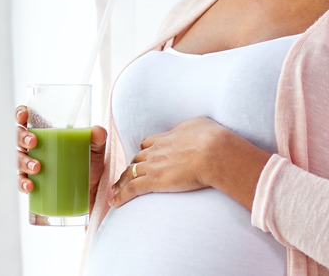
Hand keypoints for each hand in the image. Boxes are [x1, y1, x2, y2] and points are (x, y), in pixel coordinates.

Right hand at [15, 105, 107, 209]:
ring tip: (37, 167)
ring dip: (23, 162)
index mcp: (46, 132)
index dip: (20, 115)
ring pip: (18, 159)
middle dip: (21, 138)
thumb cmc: (89, 162)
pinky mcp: (33, 182)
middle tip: (33, 143)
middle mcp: (35, 147)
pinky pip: (21, 181)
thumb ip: (97, 138)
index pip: (26, 119)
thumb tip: (97, 131)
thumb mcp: (95, 148)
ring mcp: (31, 164)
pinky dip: (23, 183)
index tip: (23, 117)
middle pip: (17, 137)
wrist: (92, 189)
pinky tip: (30, 185)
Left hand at [112, 116, 234, 207]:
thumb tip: (194, 132)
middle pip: (137, 159)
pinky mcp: (154, 181)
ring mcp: (153, 166)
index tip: (143, 158)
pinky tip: (115, 202)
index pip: (148, 143)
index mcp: (166, 137)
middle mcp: (156, 150)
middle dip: (131, 168)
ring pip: (130, 173)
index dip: (144, 152)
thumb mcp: (199, 125)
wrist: (212, 151)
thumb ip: (191, 129)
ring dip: (122, 182)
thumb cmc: (211, 138)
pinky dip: (121, 195)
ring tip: (116, 190)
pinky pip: (132, 188)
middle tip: (127, 177)